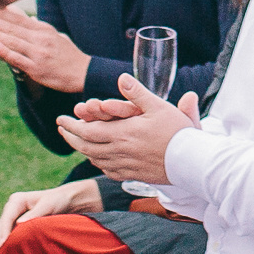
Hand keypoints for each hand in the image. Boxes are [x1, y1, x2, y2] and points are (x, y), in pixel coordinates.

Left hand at [0, 7, 91, 93]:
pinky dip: (5, 51)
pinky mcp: (36, 68)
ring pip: (13, 41)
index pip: (20, 20)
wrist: (84, 73)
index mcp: (44, 30)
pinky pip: (17, 58)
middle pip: (13, 28)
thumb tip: (31, 19)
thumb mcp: (55, 36)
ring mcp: (38, 53)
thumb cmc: (69, 55)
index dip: (3, 15)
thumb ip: (40, 29)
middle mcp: (40, 39)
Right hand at [0, 179, 103, 244]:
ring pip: (5, 231)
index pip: (7, 218)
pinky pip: (11, 234)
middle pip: (3, 225)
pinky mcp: (18, 223)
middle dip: (1, 240)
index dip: (4, 232)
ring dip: (4, 243)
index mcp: (17, 200)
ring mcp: (14, 215)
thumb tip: (19, 224)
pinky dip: (11, 243)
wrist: (66, 201)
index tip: (3, 245)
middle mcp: (13, 207)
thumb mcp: (48, 206)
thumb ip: (34, 214)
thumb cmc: (58, 201)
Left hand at [56, 75, 199, 185]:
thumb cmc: (178, 132)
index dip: (71, 126)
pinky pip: (108, 170)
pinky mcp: (133, 175)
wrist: (192, 162)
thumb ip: (137, 92)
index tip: (61, 119)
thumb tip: (121, 78)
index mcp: (122, 133)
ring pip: (95, 159)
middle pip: (85, 146)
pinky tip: (98, 158)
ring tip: (76, 141)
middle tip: (63, 129)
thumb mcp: (158, 106)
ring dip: (82, 149)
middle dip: (70, 137)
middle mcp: (119, 151)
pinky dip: (98, 162)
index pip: (87, 131)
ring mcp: (125, 166)